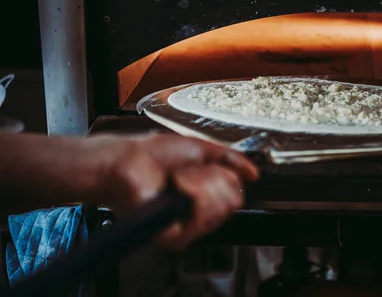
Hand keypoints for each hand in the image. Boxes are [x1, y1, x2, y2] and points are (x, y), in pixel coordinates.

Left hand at [91, 133, 258, 249]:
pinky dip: (193, 192)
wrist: (126, 161)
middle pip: (234, 201)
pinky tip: (177, 186)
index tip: (207, 164)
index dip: (226, 174)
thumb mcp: (201, 148)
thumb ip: (231, 159)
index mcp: (205, 195)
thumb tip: (254, 173)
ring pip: (222, 208)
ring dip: (202, 182)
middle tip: (192, 172)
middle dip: (215, 178)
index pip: (237, 194)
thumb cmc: (153, 154)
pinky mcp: (176, 236)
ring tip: (181, 178)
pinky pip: (203, 217)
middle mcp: (198, 213)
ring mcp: (188, 226)